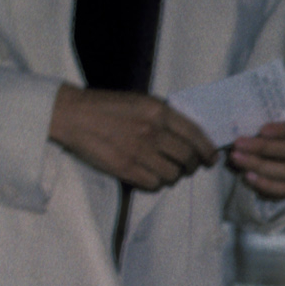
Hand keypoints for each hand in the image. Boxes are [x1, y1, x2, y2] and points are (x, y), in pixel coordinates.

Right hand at [48, 84, 216, 189]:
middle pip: (187, 158)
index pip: (195, 134)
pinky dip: (155, 182)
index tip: (211, 158)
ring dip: (172, 175)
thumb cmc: (106, 106)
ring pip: (173, 174)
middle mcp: (153, 131)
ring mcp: (140, 151)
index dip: (207, 150)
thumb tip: (188, 136)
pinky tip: (148, 175)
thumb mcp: (139, 101)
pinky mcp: (127, 168)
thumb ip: (163, 116)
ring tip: (163, 169)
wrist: (73, 114)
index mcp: (158, 111)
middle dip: (191, 166)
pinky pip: (154, 184)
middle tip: (187, 167)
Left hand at [229, 104, 284, 200]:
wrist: (282, 136)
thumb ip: (267, 113)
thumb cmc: (277, 117)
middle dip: (264, 148)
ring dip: (259, 165)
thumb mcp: (277, 108)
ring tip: (237, 158)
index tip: (262, 130)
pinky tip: (247, 175)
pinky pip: (284, 189)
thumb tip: (242, 122)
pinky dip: (264, 184)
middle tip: (239, 144)